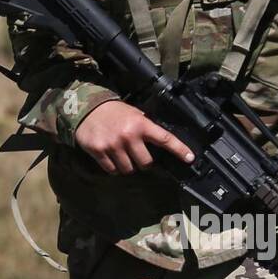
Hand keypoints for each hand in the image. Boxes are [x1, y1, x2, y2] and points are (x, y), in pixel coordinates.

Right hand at [74, 100, 194, 174]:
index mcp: (141, 124)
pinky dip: (114, 167)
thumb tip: (161, 145)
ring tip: (123, 154)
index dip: (179, 149)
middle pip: (146, 163)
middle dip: (144, 162)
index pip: (165, 139)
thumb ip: (146, 128)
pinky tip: (111, 157)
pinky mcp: (99, 152)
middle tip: (138, 155)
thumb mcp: (134, 114)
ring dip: (128, 166)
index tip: (190, 158)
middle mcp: (129, 135)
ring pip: (128, 169)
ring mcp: (113, 145)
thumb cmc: (114, 112)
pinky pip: (112, 170)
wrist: (87, 108)